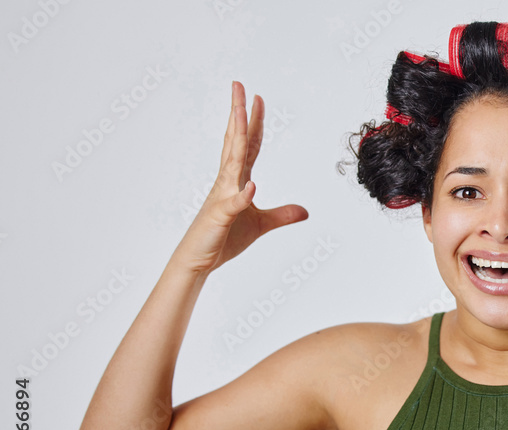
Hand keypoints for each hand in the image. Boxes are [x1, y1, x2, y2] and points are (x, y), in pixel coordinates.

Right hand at [173, 81, 306, 274]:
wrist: (199, 261)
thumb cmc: (223, 239)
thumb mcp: (261, 225)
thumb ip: (282, 216)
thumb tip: (304, 211)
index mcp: (236, 180)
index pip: (248, 145)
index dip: (254, 122)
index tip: (258, 99)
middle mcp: (227, 182)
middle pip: (235, 141)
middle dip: (238, 114)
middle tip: (239, 86)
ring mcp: (222, 197)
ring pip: (232, 162)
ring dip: (237, 137)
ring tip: (240, 114)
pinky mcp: (221, 217)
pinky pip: (234, 204)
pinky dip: (243, 195)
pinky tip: (252, 186)